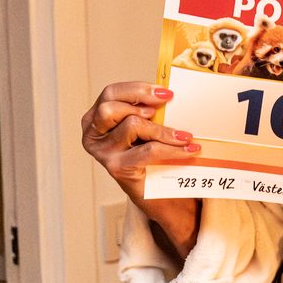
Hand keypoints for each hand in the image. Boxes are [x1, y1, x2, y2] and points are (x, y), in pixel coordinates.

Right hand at [81, 81, 200, 254]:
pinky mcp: (117, 168)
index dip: (138, 88)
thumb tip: (170, 94)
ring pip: (132, 126)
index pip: (110, 93)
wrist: (156, 193)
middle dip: (142, 101)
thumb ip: (148, 111)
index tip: (166, 92)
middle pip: (112, 108)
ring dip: (162, 129)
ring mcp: (103, 153)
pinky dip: (172, 148)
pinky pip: (148, 150)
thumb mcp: (145, 128)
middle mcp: (93, 135)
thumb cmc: (150, 154)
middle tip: (167, 107)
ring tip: (184, 135)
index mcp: (95, 119)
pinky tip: (189, 149)